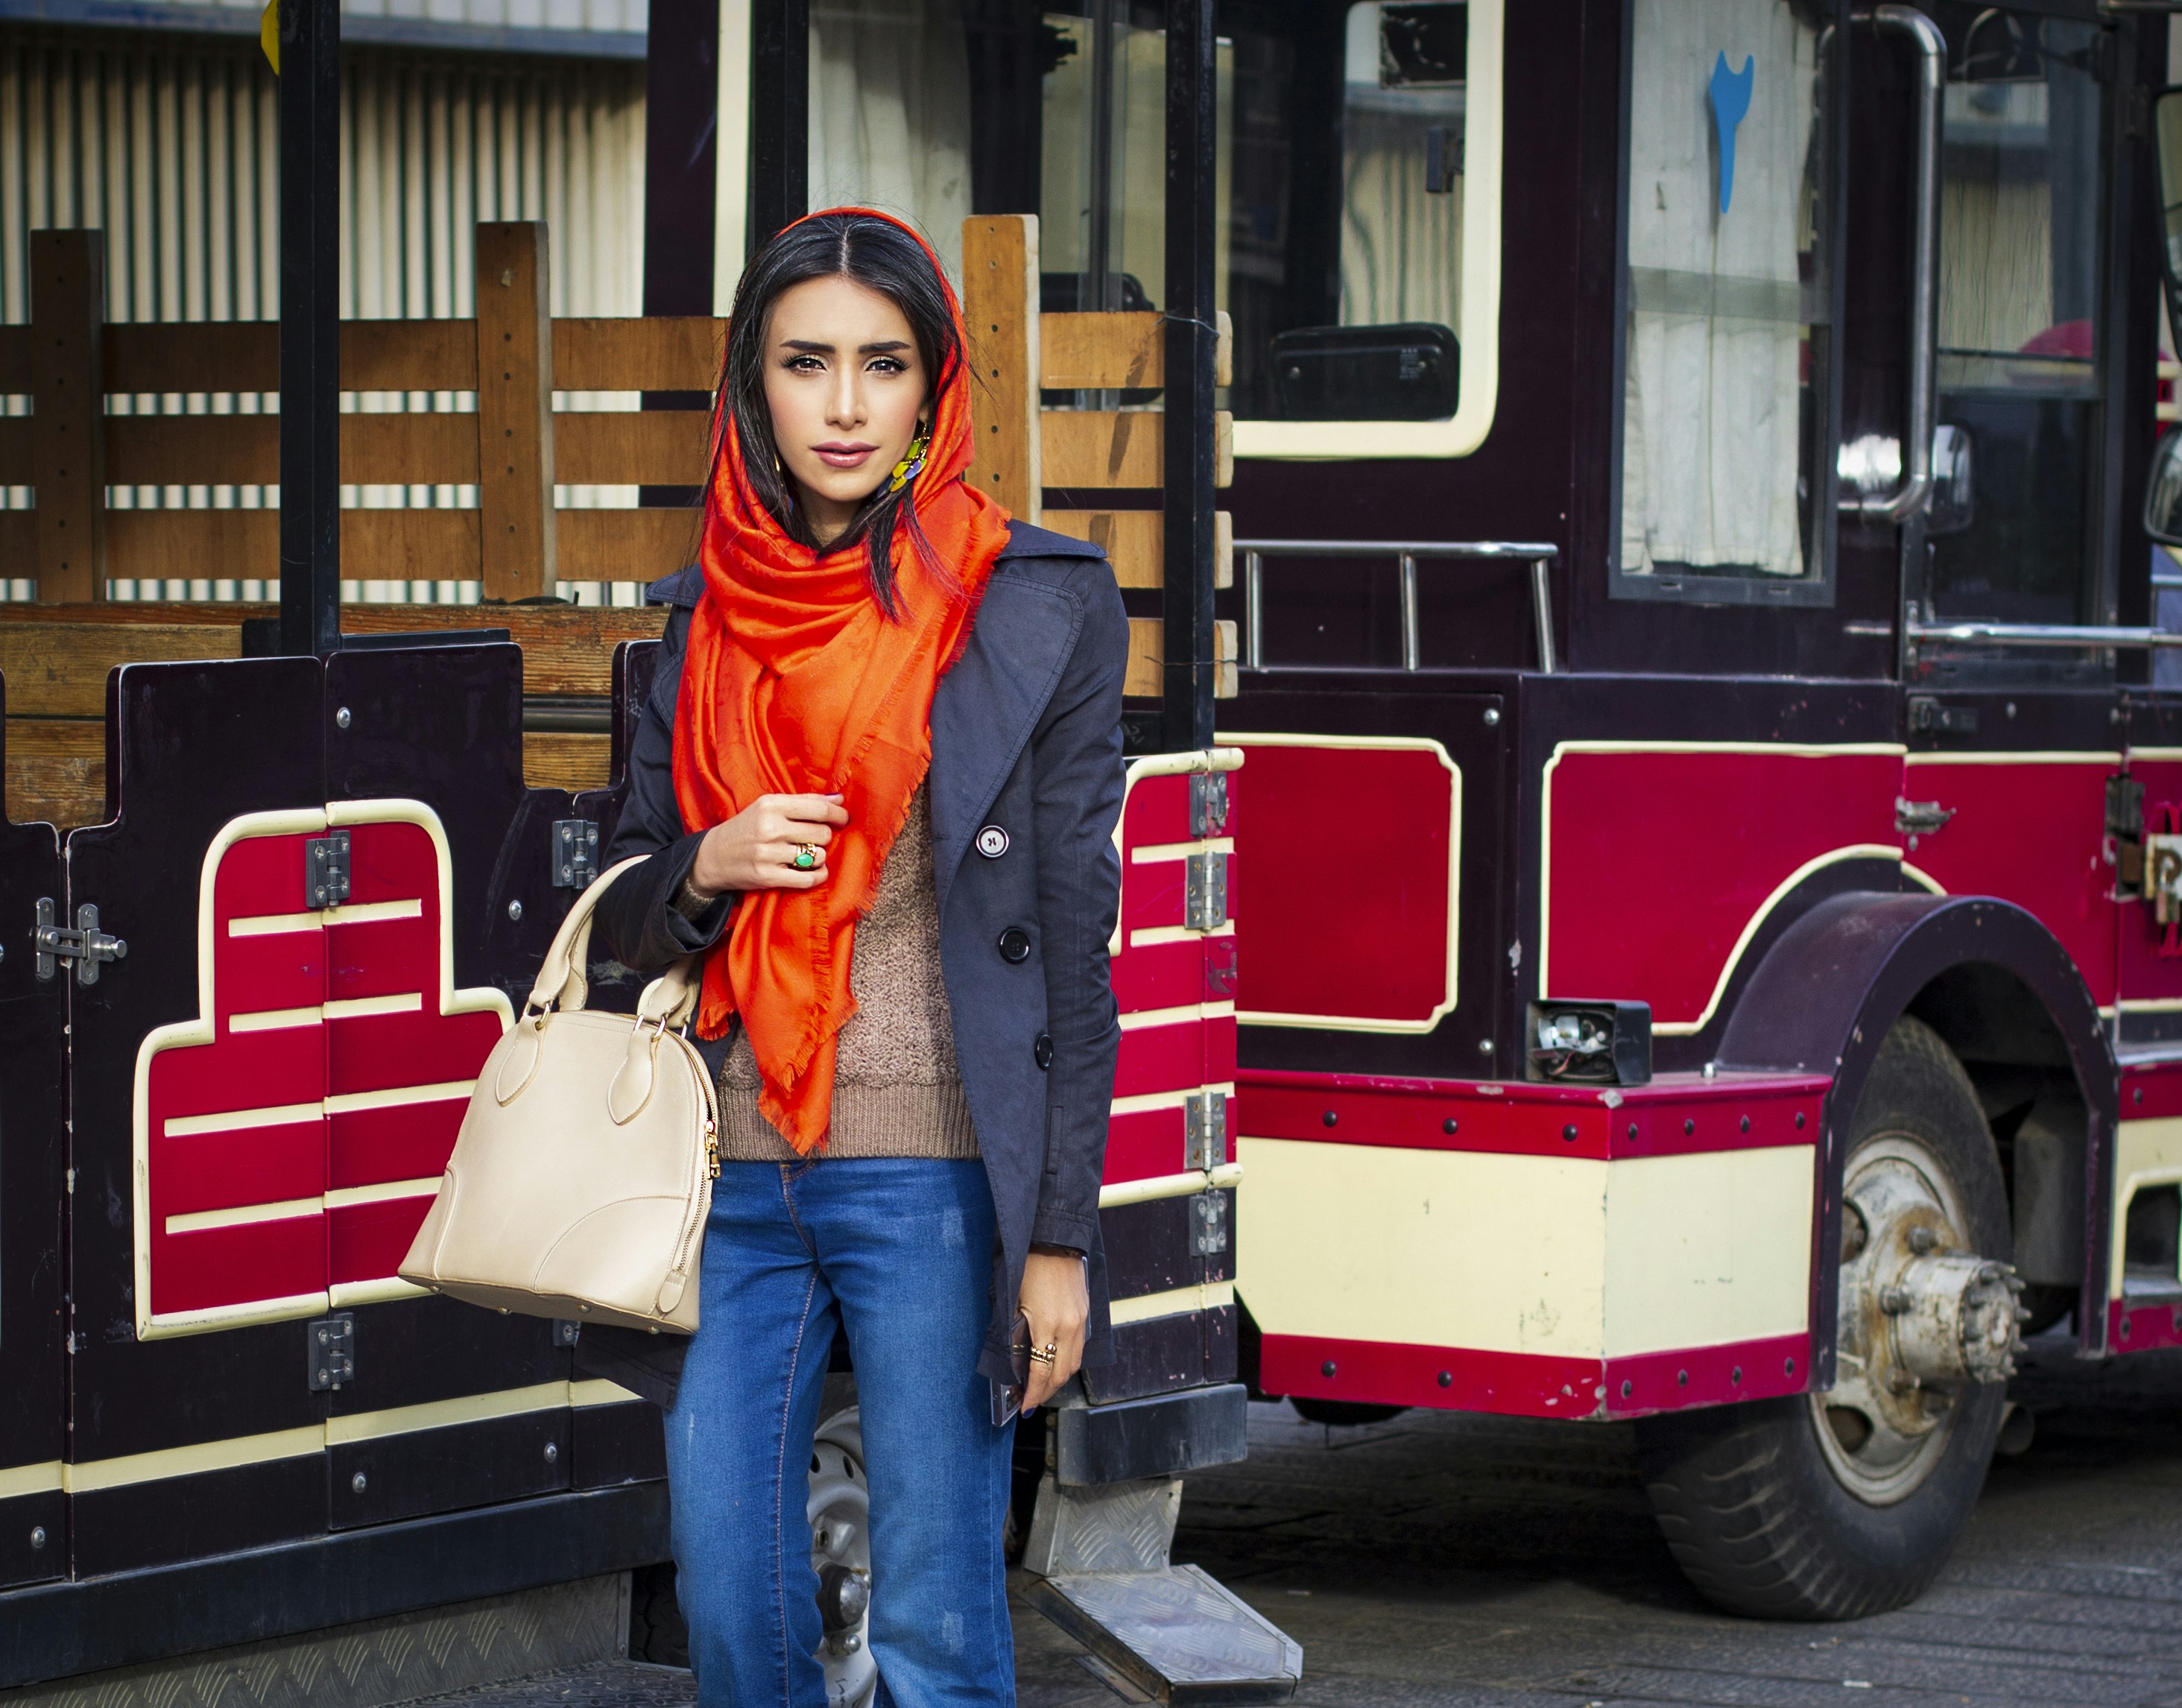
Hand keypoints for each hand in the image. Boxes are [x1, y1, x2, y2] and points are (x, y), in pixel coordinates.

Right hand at [690, 794, 849, 895]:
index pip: (818, 808)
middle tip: (816, 839)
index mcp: (771, 805)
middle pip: (821, 833)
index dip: (838, 814)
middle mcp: (769, 828)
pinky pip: (808, 879)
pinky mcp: (767, 877)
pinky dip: (817, 876)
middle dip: (825, 837)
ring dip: (819, 857)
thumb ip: (804, 802)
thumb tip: (839, 799)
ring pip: (817, 856)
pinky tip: (814, 871)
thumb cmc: (747, 828)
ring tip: (808, 855)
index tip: (843, 818)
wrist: (713, 857)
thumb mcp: (768, 806)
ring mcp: (768, 854)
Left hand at [1018, 1249, 1088, 1409]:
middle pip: (1061, 1374)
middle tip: (1033, 1401)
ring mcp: (1081, 1322)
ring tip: (1044, 1386)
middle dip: (1047, 1392)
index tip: (1025, 1406)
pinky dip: (1068, 1361)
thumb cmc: (1028, 1268)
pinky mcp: (1086, 1314)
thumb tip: (1015, 1360)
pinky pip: (1079, 1347)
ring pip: (1074, 1363)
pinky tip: (1057, 1362)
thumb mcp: (1014, 1302)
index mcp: (1048, 1326)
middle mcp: (1069, 1328)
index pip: (1042, 1372)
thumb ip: (1016, 1334)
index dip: (1033, 1393)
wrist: (1054, 1241)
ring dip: (1059, 1378)